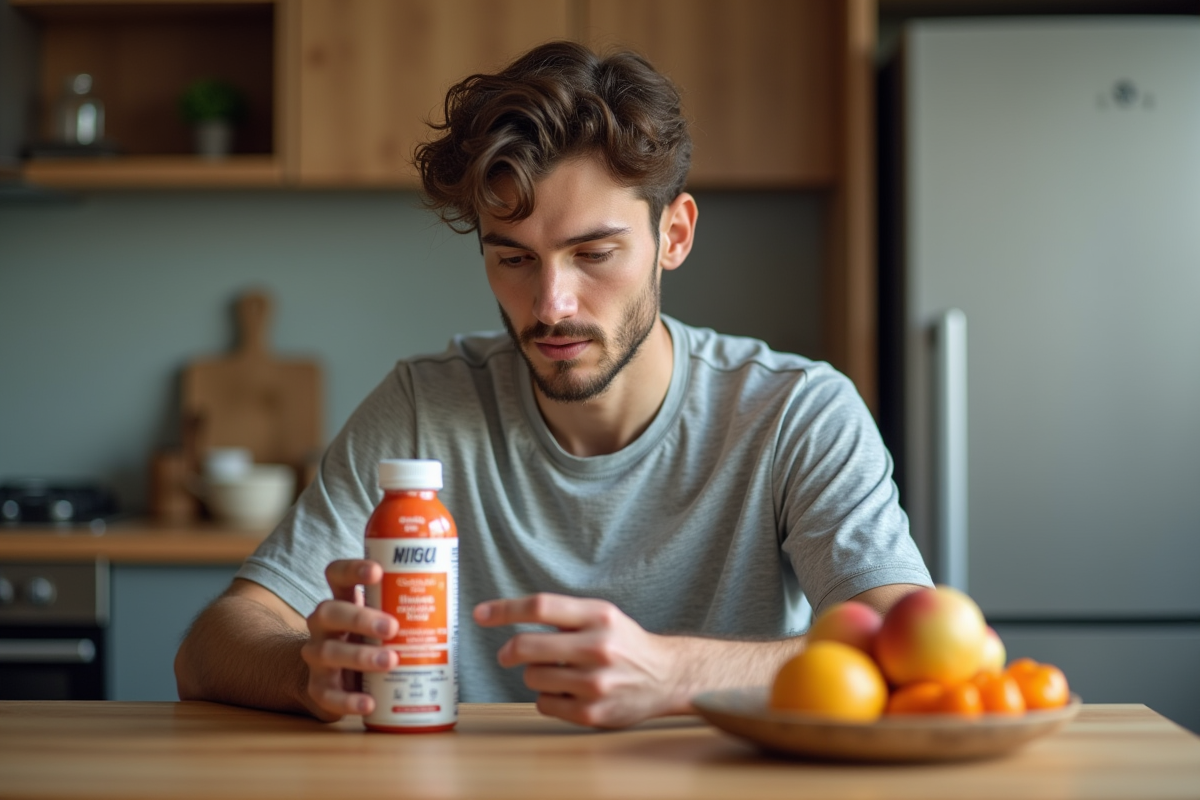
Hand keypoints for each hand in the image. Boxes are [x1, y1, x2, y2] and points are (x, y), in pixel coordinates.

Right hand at [299, 559, 397, 720]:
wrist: (338, 680)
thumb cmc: (369, 640)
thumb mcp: (381, 619)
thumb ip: (403, 609)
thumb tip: (457, 602)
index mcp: (342, 600)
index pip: (336, 574)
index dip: (352, 569)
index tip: (377, 571)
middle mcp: (324, 625)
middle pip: (329, 612)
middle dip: (361, 618)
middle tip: (392, 627)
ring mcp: (318, 656)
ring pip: (329, 652)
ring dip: (361, 657)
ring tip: (391, 661)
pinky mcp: (319, 688)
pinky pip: (328, 695)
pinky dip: (349, 700)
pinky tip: (370, 703)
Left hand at [473, 593, 685, 727]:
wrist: (667, 677)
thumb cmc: (624, 643)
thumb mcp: (602, 616)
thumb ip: (562, 615)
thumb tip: (503, 614)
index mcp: (599, 616)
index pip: (541, 606)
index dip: (505, 610)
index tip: (480, 614)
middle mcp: (598, 648)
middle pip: (527, 646)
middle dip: (510, 651)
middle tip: (508, 654)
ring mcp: (595, 683)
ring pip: (533, 678)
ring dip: (536, 675)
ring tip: (560, 673)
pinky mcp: (592, 713)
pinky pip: (545, 704)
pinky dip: (549, 698)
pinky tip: (569, 693)